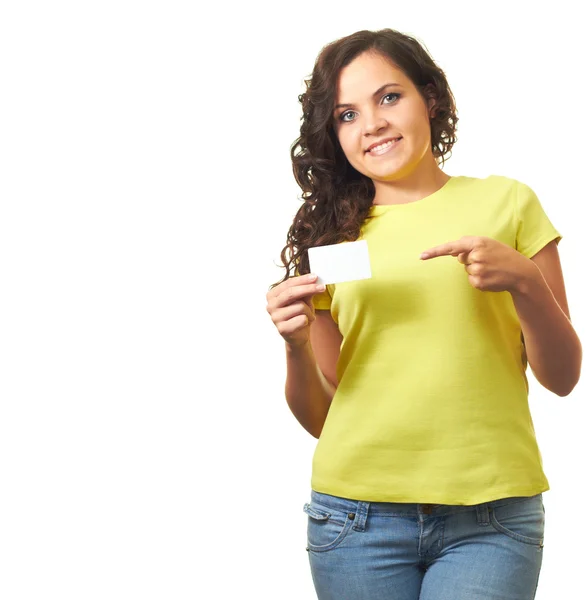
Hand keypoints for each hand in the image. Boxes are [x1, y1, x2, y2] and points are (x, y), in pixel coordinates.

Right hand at [266, 273, 325, 346]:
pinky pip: (302, 319)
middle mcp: (270, 305)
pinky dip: (308, 320)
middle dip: (308, 289)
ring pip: (299, 306)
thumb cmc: (300, 314)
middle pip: (291, 293)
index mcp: (272, 295)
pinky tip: (304, 324)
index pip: (288, 283)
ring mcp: (275, 318)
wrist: (298, 335)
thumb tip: (314, 279)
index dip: (303, 280)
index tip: (316, 277)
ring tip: (308, 316)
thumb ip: (306, 289)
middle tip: (322, 288)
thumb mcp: (304, 299)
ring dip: (309, 311)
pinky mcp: (282, 329)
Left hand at [420, 235, 537, 293]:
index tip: (421, 256)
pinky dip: (479, 280)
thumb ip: (469, 244)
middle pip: (461, 259)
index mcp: (478, 242)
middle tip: (489, 260)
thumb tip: (454, 253)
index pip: (451, 247)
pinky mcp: (478, 282)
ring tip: (491, 269)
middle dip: (471, 260)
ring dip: (476, 270)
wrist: (521, 273)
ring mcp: (477, 270)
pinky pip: (471, 280)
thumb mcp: (488, 244)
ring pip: (466, 270)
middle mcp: (476, 255)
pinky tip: (491, 277)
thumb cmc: (503, 255)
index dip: (435, 252)